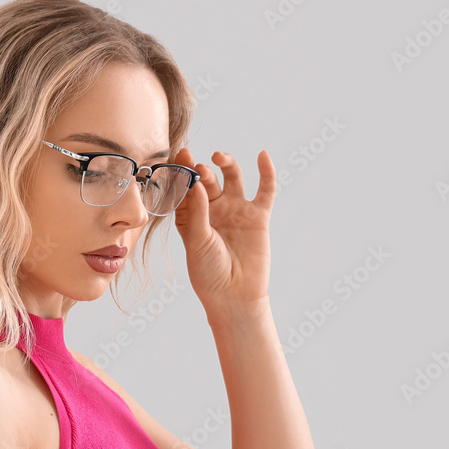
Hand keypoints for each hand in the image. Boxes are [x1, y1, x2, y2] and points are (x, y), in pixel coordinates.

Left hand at [171, 148, 276, 320]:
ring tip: (219, 158)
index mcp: (192, 215)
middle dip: (202, 170)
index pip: (186, 186)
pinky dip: (266, 172)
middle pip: (208, 179)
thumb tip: (199, 182)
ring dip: (227, 163)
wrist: (234, 295)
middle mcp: (213, 209)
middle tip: (200, 170)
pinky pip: (265, 190)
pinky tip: (262, 156)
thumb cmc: (208, 272)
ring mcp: (236, 210)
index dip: (184, 169)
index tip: (182, 153)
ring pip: (232, 178)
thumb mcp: (196, 241)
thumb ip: (197, 211)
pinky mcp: (258, 216)